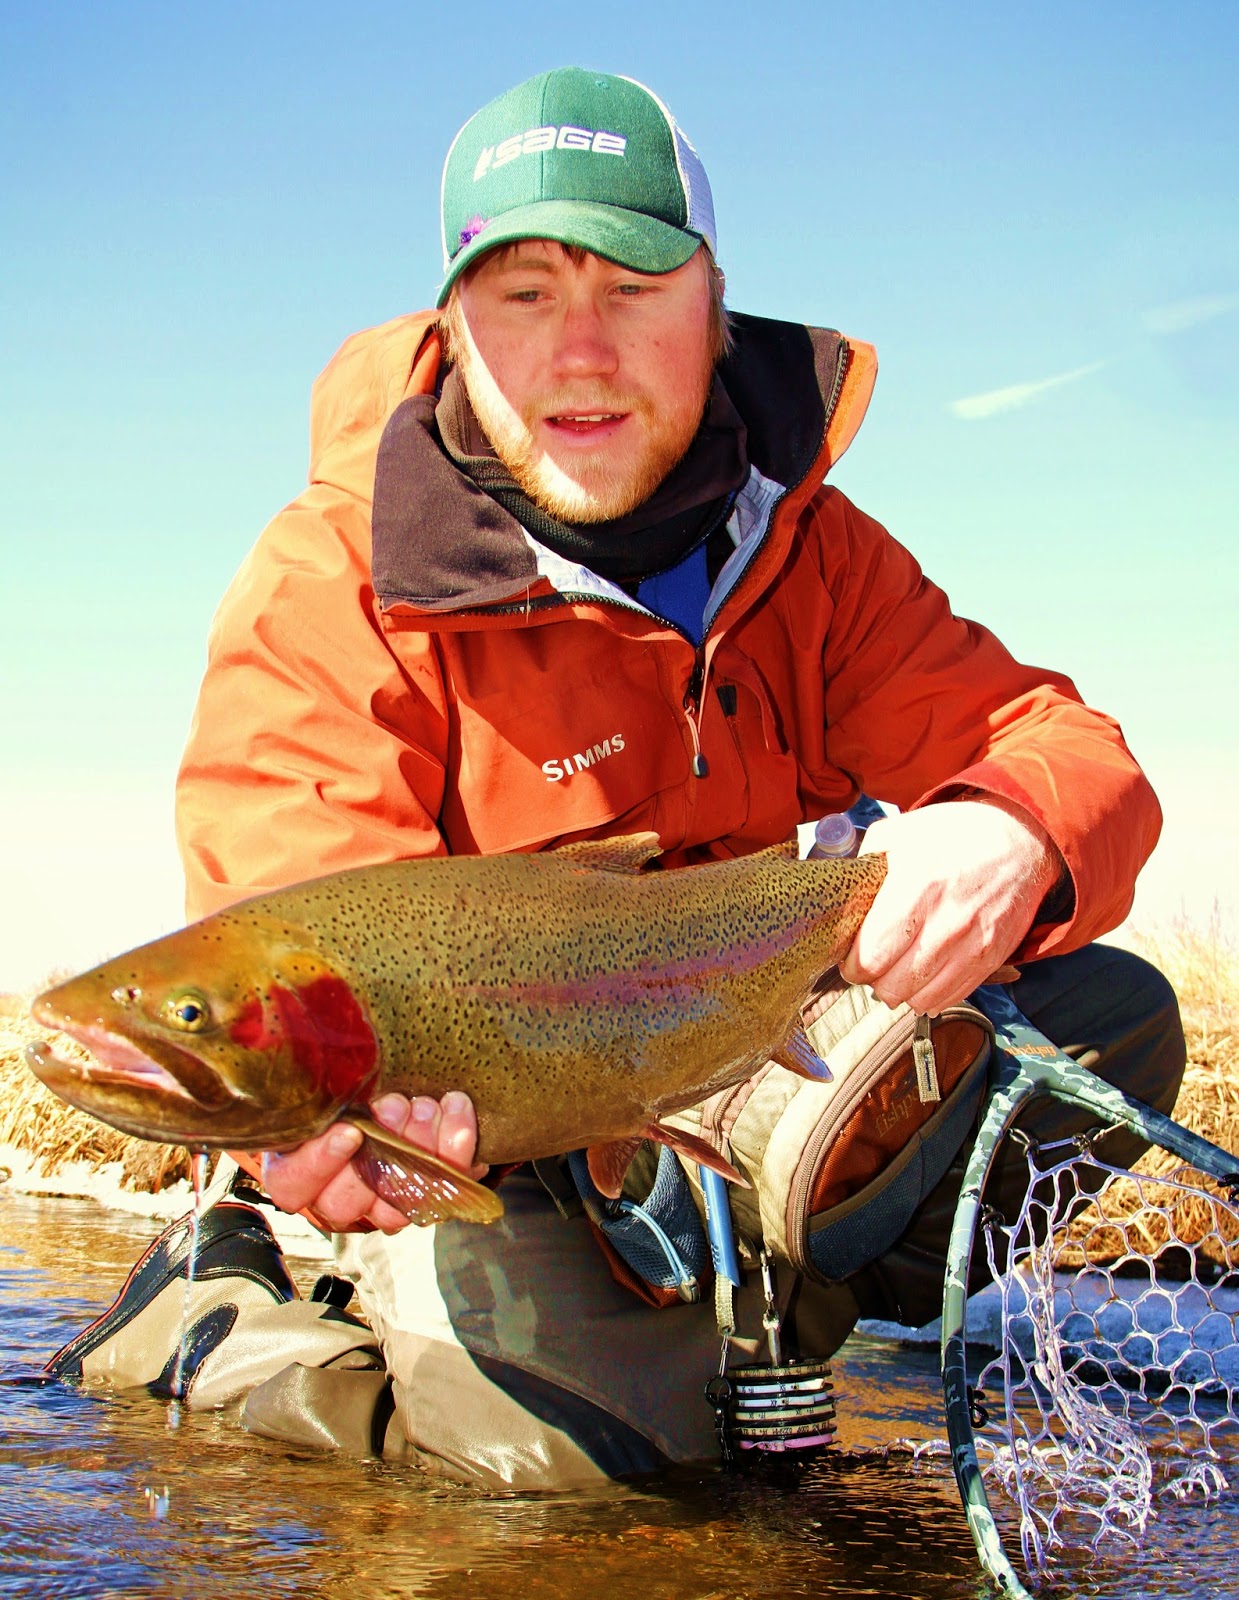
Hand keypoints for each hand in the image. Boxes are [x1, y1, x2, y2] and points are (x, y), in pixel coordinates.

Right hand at [259, 1090, 485, 1233]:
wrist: (391, 1097)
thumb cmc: (343, 1088)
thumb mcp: (324, 1081)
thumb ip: (323, 1080)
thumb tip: (338, 1054)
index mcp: (295, 1170)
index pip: (293, 1185)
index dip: (319, 1163)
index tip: (350, 1130)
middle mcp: (334, 1198)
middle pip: (345, 1202)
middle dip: (380, 1149)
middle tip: (399, 1105)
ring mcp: (378, 1206)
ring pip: (395, 1202)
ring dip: (419, 1150)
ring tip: (428, 1106)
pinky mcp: (421, 1198)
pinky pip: (441, 1189)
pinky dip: (455, 1149)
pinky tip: (457, 1110)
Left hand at [839, 796, 1063, 1014]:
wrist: (1020, 841)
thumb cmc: (952, 836)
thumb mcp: (900, 832)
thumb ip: (863, 863)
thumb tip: (838, 894)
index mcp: (917, 886)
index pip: (872, 956)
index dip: (853, 965)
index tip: (850, 958)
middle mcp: (947, 921)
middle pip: (893, 985)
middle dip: (873, 980)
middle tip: (871, 965)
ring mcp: (973, 944)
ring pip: (920, 998)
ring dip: (901, 991)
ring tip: (896, 970)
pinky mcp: (991, 958)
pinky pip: (950, 997)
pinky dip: (931, 994)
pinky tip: (923, 973)